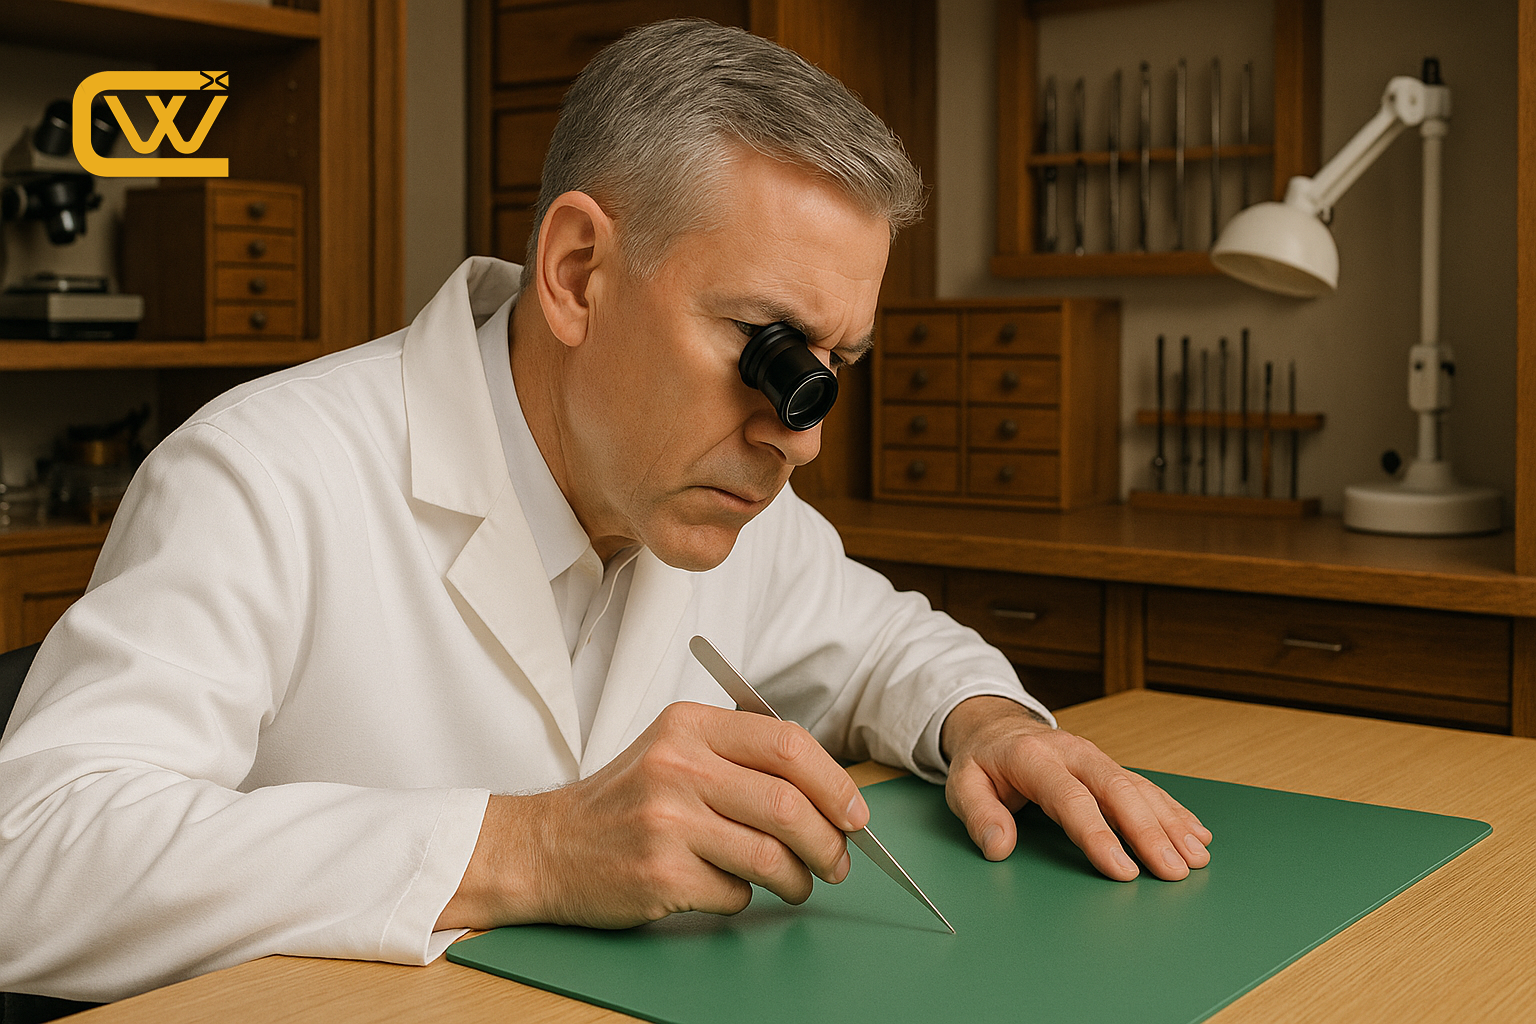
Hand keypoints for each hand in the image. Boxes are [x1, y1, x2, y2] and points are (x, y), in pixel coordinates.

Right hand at [436, 701, 868, 929]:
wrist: (545, 847)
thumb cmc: (624, 801)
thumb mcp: (674, 751)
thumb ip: (741, 759)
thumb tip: (828, 795)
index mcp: (689, 725)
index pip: (787, 744)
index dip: (834, 782)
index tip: (855, 813)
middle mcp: (677, 766)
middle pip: (788, 804)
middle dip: (829, 840)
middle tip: (838, 860)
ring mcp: (666, 822)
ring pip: (771, 855)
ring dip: (799, 878)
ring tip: (797, 883)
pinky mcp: (659, 874)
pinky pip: (735, 892)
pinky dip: (745, 897)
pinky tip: (728, 887)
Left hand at [940, 696, 1210, 880]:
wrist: (995, 727)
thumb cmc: (982, 761)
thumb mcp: (962, 784)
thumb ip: (979, 815)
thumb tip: (998, 845)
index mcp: (1034, 757)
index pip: (1071, 799)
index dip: (1098, 835)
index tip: (1122, 870)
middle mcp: (1073, 754)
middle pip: (1117, 792)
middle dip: (1149, 832)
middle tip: (1174, 869)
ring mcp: (1095, 759)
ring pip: (1139, 789)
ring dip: (1170, 823)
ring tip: (1195, 857)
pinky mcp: (1108, 769)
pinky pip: (1145, 788)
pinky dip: (1172, 811)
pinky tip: (1195, 833)